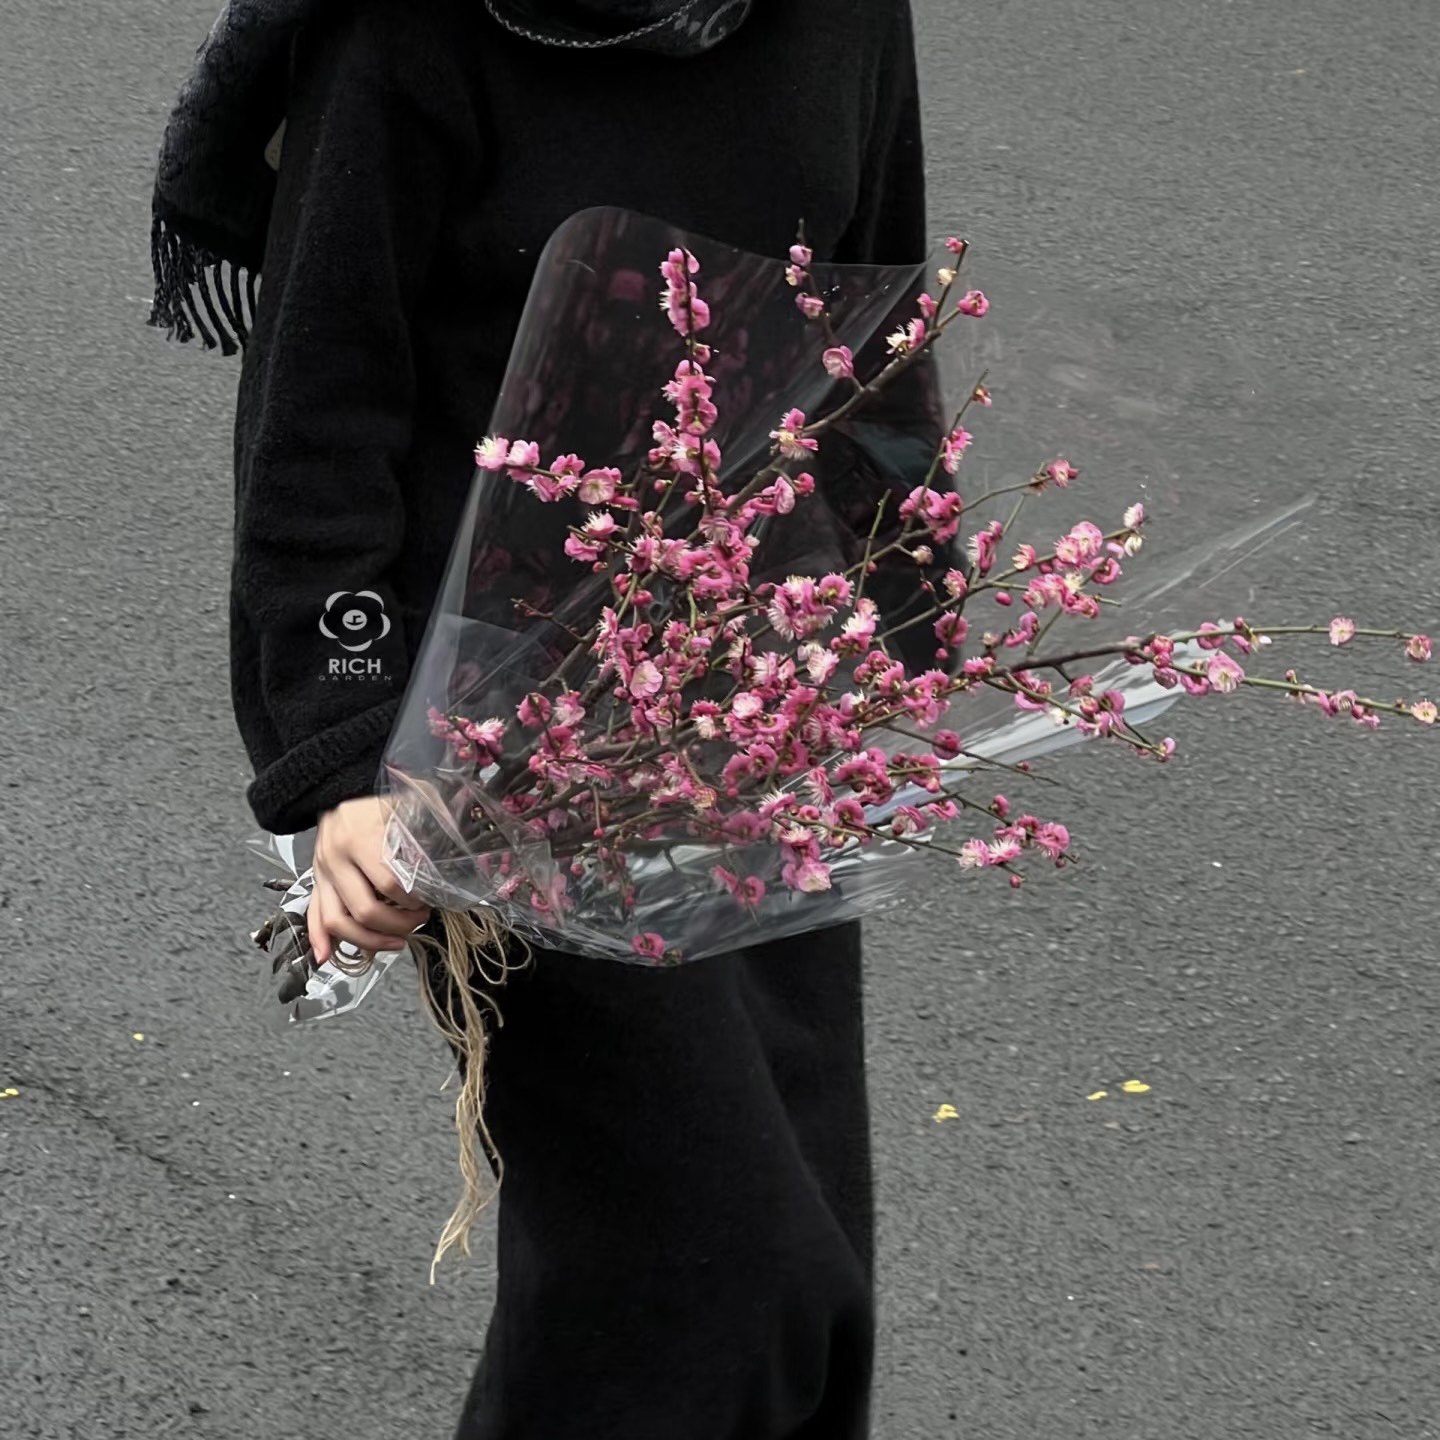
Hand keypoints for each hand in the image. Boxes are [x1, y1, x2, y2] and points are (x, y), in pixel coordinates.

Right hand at [309, 795, 431, 963]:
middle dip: (396, 925)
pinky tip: (326, 958)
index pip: (389, 883)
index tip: (429, 901)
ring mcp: (322, 872)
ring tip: (396, 943)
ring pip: (336, 920)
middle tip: (419, 921)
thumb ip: (434, 819)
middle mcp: (336, 859)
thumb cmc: (379, 800)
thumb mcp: (409, 802)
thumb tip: (461, 841)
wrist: (335, 789)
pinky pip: (312, 914)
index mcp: (360, 838)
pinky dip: (318, 939)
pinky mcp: (316, 881)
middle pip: (364, 909)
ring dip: (367, 941)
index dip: (412, 901)